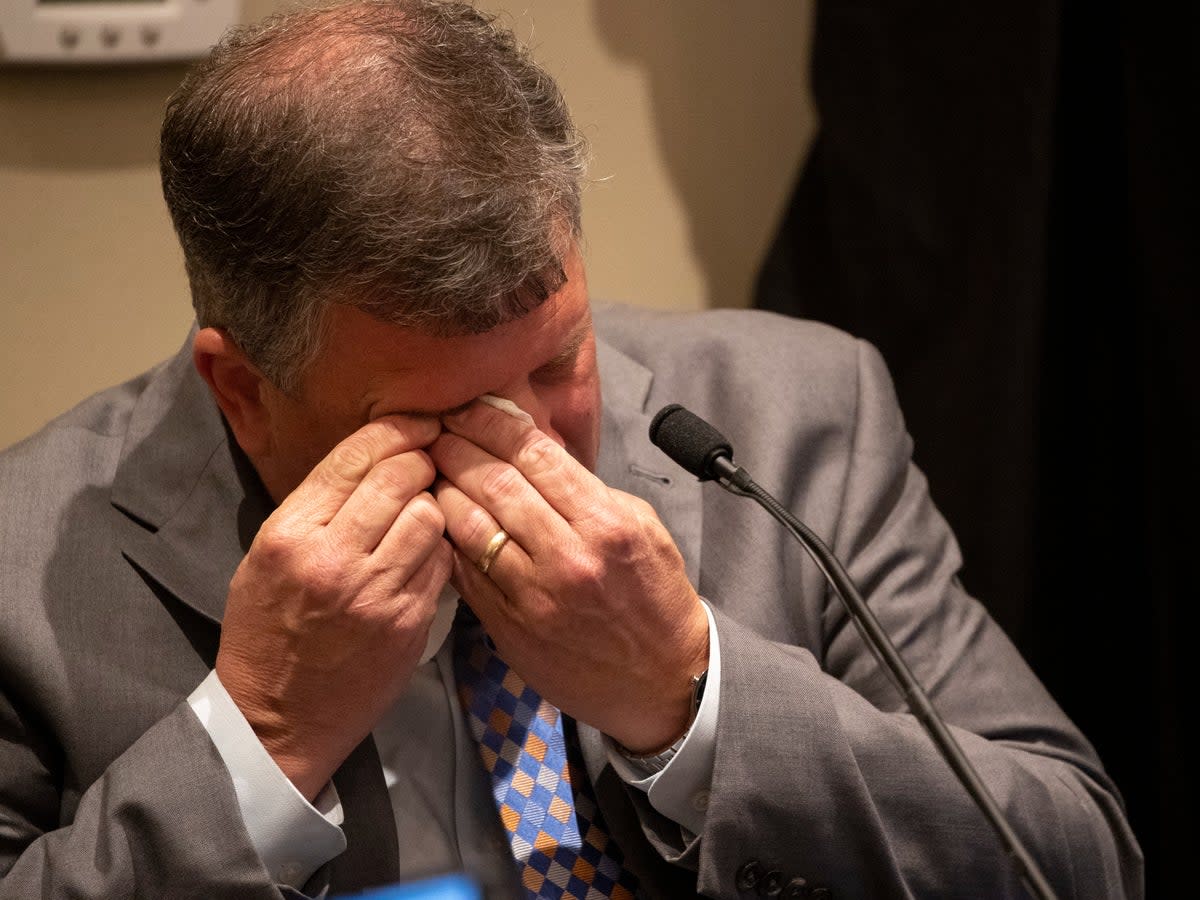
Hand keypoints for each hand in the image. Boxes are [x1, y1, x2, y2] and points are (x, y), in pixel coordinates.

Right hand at [216, 416, 452, 799]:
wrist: (276, 718)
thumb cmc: (265, 631)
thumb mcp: (266, 556)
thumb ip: (317, 505)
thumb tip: (376, 456)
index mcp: (290, 534)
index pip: (355, 457)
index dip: (396, 429)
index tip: (418, 422)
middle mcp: (333, 557)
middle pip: (402, 476)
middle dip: (421, 460)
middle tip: (426, 463)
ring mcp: (376, 592)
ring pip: (431, 514)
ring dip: (432, 506)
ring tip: (421, 513)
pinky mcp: (409, 622)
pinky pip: (441, 562)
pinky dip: (439, 549)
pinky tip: (425, 553)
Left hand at [430, 401, 708, 753]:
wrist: (663, 679)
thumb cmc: (655, 595)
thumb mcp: (642, 528)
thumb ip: (588, 491)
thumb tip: (534, 453)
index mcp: (606, 524)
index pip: (535, 455)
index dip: (492, 423)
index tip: (468, 407)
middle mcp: (568, 558)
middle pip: (494, 483)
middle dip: (457, 447)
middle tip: (435, 428)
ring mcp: (535, 597)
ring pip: (469, 526)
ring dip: (442, 489)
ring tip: (427, 467)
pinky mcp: (510, 629)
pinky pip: (464, 574)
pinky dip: (446, 540)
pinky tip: (435, 518)